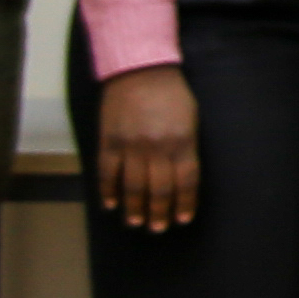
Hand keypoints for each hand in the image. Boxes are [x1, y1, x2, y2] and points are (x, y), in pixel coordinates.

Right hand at [97, 67, 202, 228]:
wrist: (140, 69)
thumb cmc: (171, 93)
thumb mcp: (191, 118)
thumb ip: (187, 147)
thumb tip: (183, 179)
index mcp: (183, 141)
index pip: (186, 182)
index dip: (184, 203)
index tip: (182, 219)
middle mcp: (157, 147)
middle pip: (159, 189)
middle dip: (159, 213)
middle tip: (157, 228)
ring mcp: (131, 145)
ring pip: (133, 186)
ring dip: (135, 208)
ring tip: (136, 222)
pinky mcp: (109, 141)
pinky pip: (108, 173)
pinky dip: (109, 191)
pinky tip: (111, 204)